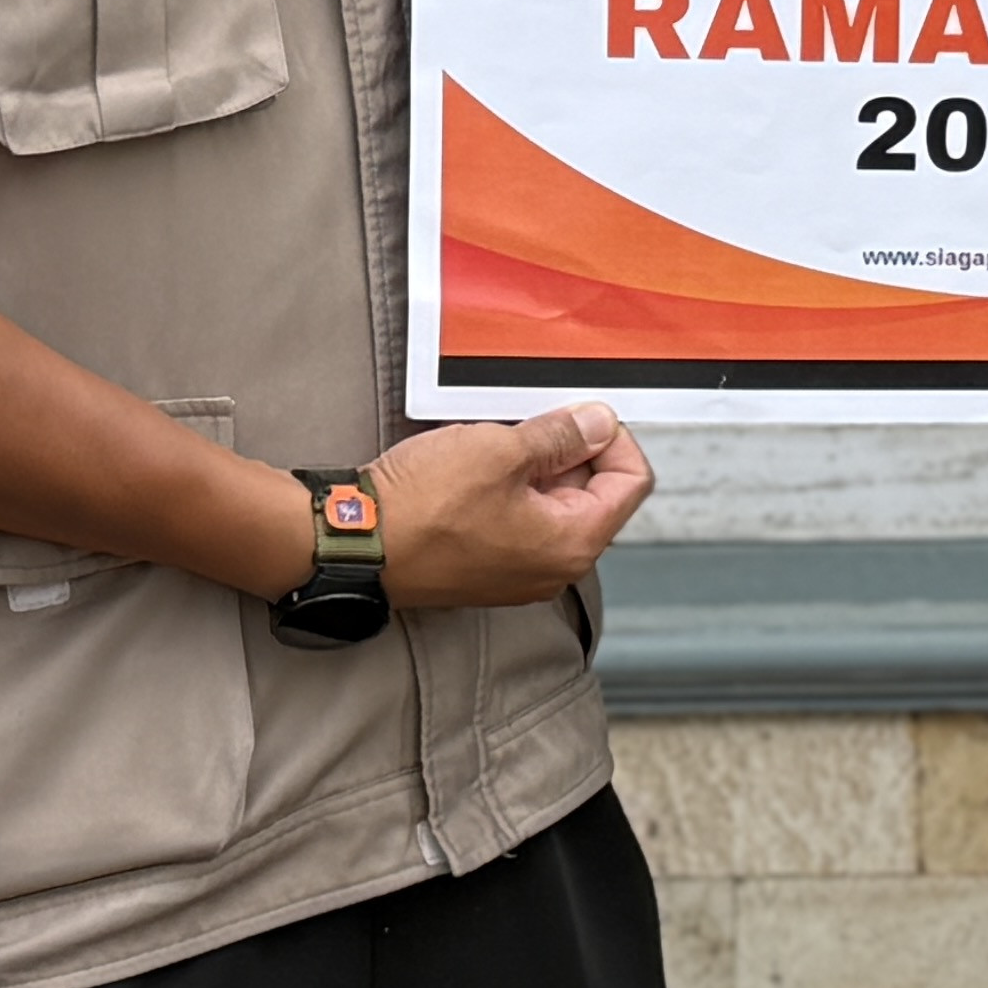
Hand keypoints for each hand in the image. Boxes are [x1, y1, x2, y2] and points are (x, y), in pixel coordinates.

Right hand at [368, 401, 657, 607]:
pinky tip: (476, 467)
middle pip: (595, 493)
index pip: (631, 482)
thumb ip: (561, 436)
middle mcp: (554, 568)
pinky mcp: (488, 567)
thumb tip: (599, 423)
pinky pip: (520, 519)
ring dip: (535, 465)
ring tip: (495, 444)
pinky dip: (509, 487)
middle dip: (571, 450)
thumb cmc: (422, 508)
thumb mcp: (501, 450)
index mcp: (574, 544)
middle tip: (529, 423)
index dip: (614, 438)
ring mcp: (520, 572)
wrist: (356, 543)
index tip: (581, 415)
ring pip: (553, 503)